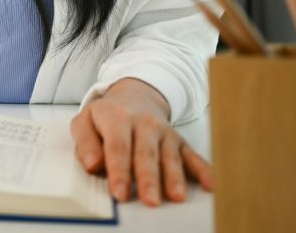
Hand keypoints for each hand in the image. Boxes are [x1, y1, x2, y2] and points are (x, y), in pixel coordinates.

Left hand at [69, 78, 211, 205]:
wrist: (134, 95)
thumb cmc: (106, 115)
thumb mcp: (85, 121)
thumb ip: (85, 143)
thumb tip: (93, 165)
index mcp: (117, 119)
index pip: (118, 147)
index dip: (119, 171)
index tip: (119, 193)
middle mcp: (144, 124)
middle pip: (146, 154)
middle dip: (149, 179)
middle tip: (149, 200)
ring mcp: (164, 132)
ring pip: (170, 156)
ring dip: (174, 178)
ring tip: (176, 197)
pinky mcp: (179, 140)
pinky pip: (192, 156)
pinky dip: (203, 170)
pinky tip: (210, 185)